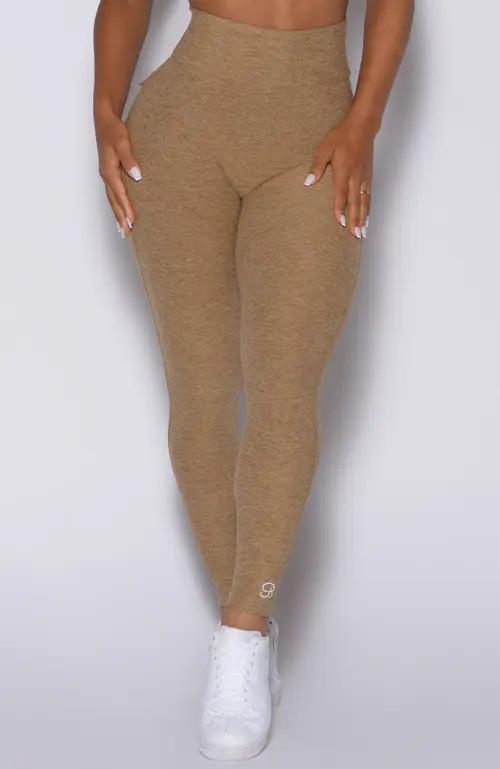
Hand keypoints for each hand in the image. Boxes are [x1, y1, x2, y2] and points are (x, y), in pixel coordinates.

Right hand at [95, 112, 141, 237]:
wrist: (105, 120)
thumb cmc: (114, 130)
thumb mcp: (123, 142)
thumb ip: (130, 159)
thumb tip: (137, 176)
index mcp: (109, 170)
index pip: (119, 194)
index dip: (126, 208)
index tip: (133, 221)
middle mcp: (106, 175)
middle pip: (113, 201)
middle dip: (120, 217)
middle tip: (126, 233)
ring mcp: (106, 175)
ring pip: (112, 199)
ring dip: (117, 214)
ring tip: (123, 229)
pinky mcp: (109, 173)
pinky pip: (112, 193)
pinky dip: (116, 205)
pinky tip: (121, 211)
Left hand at [304, 114, 374, 239]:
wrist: (362, 127)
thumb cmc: (342, 136)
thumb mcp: (325, 148)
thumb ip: (317, 166)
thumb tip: (308, 182)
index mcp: (343, 171)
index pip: (341, 194)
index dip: (340, 209)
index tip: (341, 223)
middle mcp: (355, 176)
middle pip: (355, 202)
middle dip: (355, 220)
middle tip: (355, 235)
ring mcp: (363, 178)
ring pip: (364, 202)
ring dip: (363, 218)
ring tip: (362, 233)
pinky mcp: (368, 177)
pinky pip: (368, 197)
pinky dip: (368, 209)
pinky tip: (367, 219)